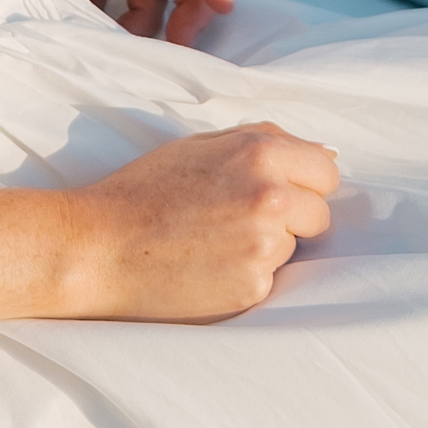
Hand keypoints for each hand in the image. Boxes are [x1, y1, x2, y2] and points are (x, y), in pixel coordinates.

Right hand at [71, 123, 339, 320]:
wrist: (101, 245)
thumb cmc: (145, 190)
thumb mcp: (198, 146)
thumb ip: (262, 141)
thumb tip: (326, 153)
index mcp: (259, 154)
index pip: (326, 171)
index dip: (303, 182)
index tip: (277, 190)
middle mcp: (270, 197)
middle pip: (319, 213)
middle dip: (291, 217)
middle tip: (238, 218)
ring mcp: (264, 245)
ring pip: (293, 247)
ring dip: (266, 246)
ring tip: (213, 241)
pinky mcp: (254, 286)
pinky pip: (269, 278)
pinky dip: (246, 274)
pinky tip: (208, 265)